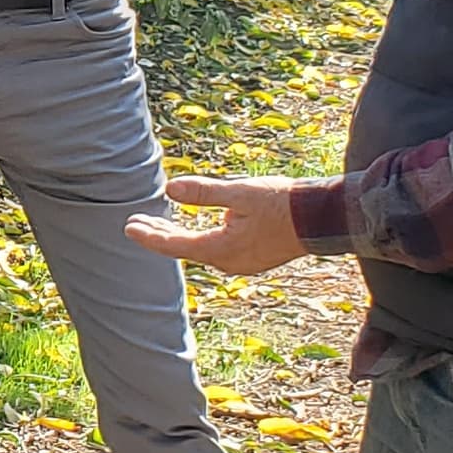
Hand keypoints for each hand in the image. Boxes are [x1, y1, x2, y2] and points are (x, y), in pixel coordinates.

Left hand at [124, 174, 307, 276]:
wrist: (323, 218)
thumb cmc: (285, 204)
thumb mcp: (241, 193)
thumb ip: (204, 193)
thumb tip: (170, 190)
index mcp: (222, 249)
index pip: (175, 245)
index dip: (149, 236)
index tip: (129, 226)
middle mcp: (230, 262)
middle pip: (185, 250)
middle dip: (159, 236)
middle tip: (136, 223)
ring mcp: (243, 263)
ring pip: (200, 251)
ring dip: (179, 237)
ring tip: (159, 224)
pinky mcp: (253, 258)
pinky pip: (217, 251)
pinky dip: (199, 240)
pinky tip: (195, 230)